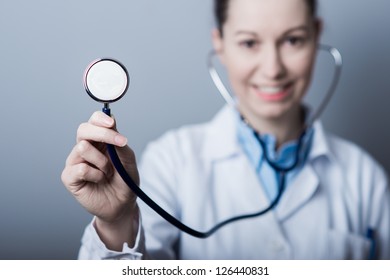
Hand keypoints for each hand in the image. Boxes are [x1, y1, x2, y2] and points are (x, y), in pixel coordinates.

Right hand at [61, 111, 139, 248]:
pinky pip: (80, 168)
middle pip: (83, 129)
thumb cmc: (124, 181)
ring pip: (82, 147)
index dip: (99, 118)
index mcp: (99, 140)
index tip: (111, 123)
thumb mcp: (128, 159)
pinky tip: (99, 180)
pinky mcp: (69, 177)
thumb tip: (112, 124)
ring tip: (108, 172)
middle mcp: (85, 147)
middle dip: (102, 134)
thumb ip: (119, 142)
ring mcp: (75, 162)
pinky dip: (95, 174)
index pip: (93, 121)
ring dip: (102, 161)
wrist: (122, 204)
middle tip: (120, 143)